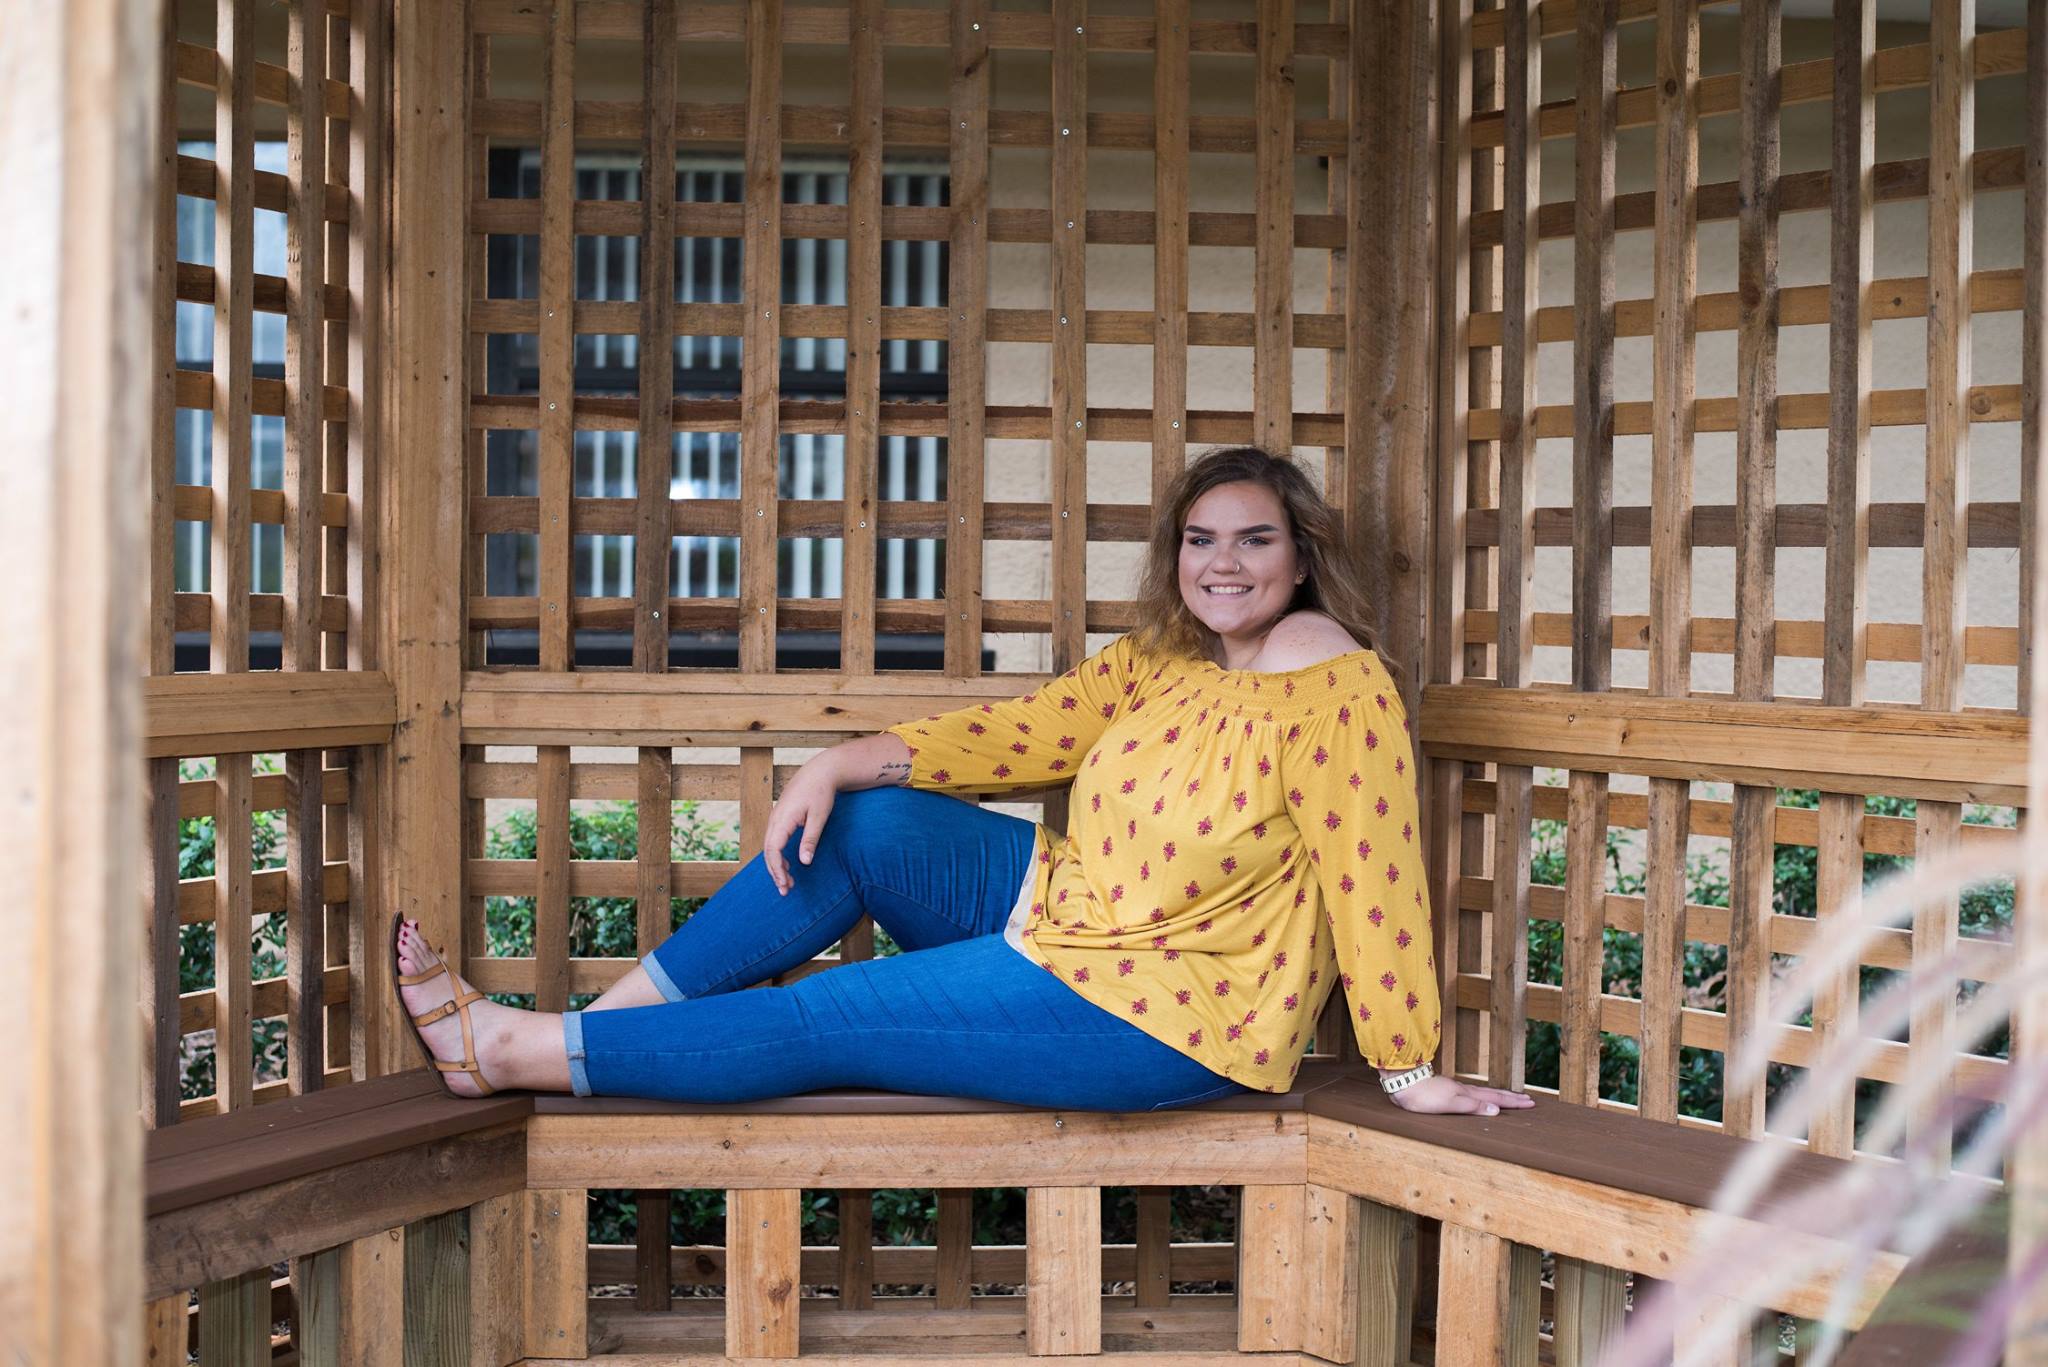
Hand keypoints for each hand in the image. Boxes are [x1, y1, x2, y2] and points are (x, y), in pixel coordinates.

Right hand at [762, 758, 840, 895]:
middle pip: (768, 851)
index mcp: (782, 819)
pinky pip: (774, 840)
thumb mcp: (819, 817)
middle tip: (786, 890)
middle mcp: (775, 818)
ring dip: (776, 865)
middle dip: (775, 872)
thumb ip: (810, 839)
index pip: (773, 850)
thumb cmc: (821, 792)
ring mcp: (776, 817)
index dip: (777, 870)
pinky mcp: (781, 817)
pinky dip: (778, 855)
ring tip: (788, 882)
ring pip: (769, 847)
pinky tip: (789, 865)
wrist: (820, 771)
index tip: (785, 884)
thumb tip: (804, 862)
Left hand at [1381, 1072, 1535, 1116]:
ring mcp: (1456, 1089)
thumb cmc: (1423, 1096)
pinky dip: (1484, 1094)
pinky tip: (1480, 1096)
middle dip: (1512, 1097)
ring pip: (1484, 1091)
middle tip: (1528, 1100)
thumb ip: (1473, 1107)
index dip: (1512, 1102)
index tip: (1529, 1103)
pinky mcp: (1447, 1090)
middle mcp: (1464, 1090)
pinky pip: (1473, 1092)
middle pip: (1493, 1093)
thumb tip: (1496, 1109)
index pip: (1495, 1098)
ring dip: (1500, 1094)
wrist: (1403, 1082)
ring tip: (1511, 1096)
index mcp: (1468, 1094)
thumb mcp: (1450, 1104)